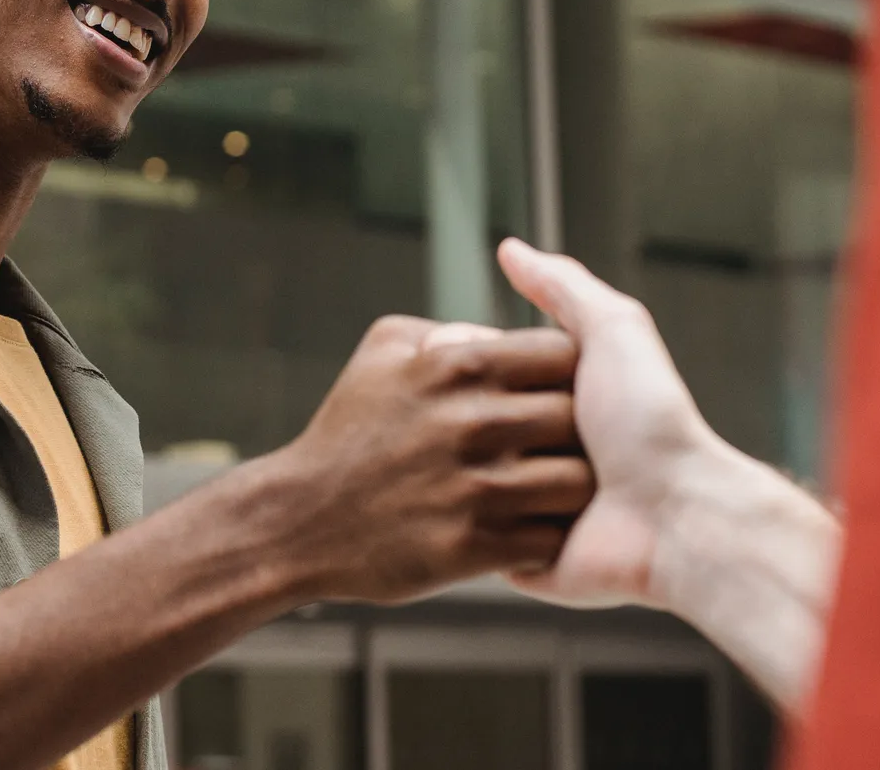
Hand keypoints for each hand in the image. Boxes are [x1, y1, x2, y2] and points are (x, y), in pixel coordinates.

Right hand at [261, 315, 593, 604]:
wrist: (300, 521)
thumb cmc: (345, 433)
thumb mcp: (383, 348)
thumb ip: (449, 330)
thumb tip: (500, 334)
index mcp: (458, 365)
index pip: (563, 351)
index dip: (570, 372)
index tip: (556, 391)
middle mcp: (472, 422)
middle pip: (579, 417)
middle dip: (577, 432)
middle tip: (553, 446)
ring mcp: (475, 489)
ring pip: (575, 483)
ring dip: (568, 490)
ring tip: (545, 491)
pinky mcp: (473, 548)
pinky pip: (549, 539)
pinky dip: (546, 539)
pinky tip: (523, 529)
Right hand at [495, 238, 712, 607]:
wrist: (679, 519)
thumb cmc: (652, 421)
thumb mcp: (613, 332)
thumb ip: (563, 288)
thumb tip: (510, 249)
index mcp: (557, 398)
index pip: (485, 369)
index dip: (479, 364)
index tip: (471, 364)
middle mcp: (541, 451)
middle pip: (474, 425)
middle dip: (485, 424)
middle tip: (511, 429)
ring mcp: (528, 507)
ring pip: (474, 480)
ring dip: (501, 479)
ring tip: (537, 479)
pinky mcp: (523, 559)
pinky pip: (484, 538)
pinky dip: (497, 529)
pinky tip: (519, 518)